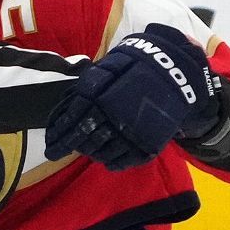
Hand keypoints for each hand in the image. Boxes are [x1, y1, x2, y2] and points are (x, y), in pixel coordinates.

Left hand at [45, 23, 221, 170]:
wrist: (177, 71)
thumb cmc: (137, 67)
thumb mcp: (108, 70)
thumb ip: (87, 87)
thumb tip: (68, 107)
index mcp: (100, 98)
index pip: (72, 122)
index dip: (60, 136)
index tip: (51, 146)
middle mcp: (113, 117)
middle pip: (85, 138)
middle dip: (71, 147)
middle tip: (60, 152)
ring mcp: (132, 131)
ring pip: (104, 150)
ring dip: (92, 153)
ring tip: (85, 153)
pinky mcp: (149, 141)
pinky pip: (128, 158)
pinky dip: (115, 163)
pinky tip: (107, 162)